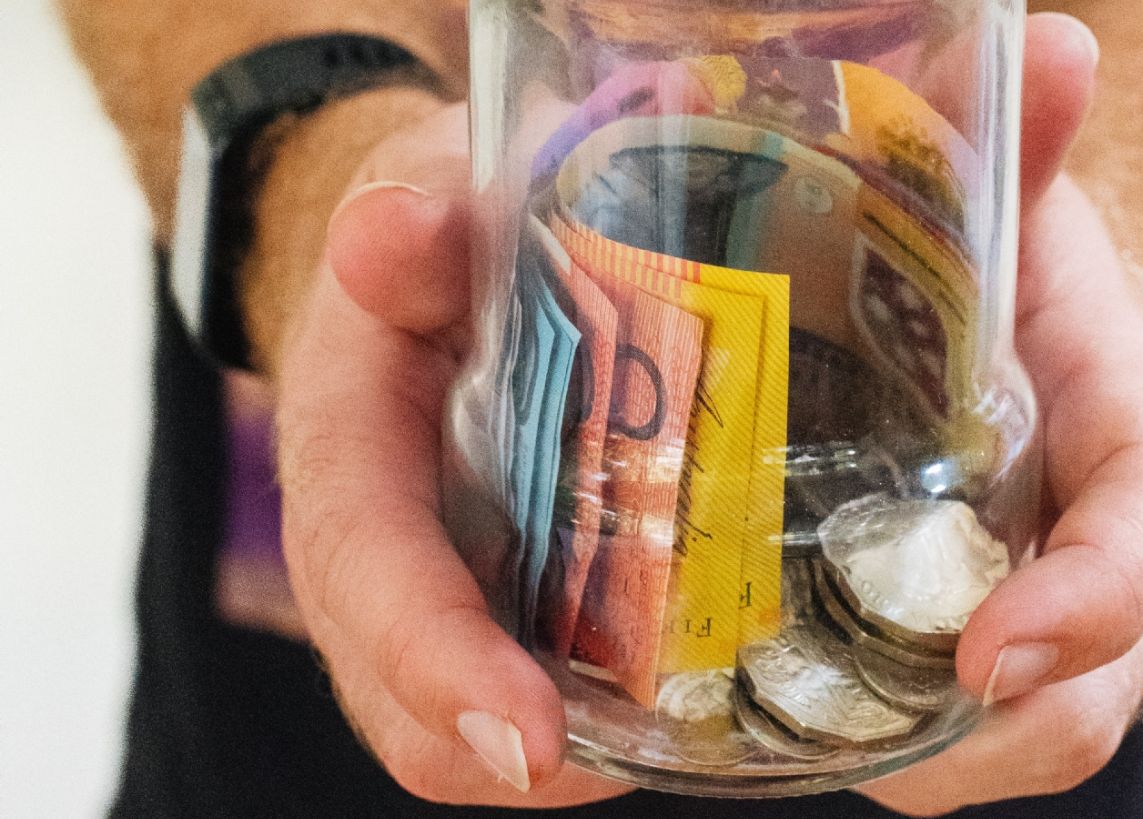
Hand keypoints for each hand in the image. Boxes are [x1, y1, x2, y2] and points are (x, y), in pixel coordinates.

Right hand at [273, 101, 628, 805]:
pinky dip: (593, 725)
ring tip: (679, 738)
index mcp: (345, 444)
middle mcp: (369, 548)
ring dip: (563, 755)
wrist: (430, 271)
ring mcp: (429, 590)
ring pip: (460, 726)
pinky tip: (680, 700)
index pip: (368, 566)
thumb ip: (414, 213)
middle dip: (500, 747)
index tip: (522, 732)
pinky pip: (523, 698)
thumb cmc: (434, 240)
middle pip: (402, 694)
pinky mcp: (490, 607)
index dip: (434, 654)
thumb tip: (396, 231)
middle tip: (620, 764)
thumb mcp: (424, 198)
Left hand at [855, 15, 1142, 814]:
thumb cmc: (988, 257)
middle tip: (882, 752)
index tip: (999, 650)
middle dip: (1003, 729)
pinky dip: (875, 741)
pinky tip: (772, 727)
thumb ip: (1019, 143)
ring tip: (796, 747)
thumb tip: (1059, 49)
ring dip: (928, 756)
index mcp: (1117, 427)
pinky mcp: (944, 630)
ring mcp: (1018, 592)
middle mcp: (1080, 531)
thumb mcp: (994, 199)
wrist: (964, 312)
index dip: (1096, 596)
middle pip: (1092, 672)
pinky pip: (934, 725)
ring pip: (1015, 725)